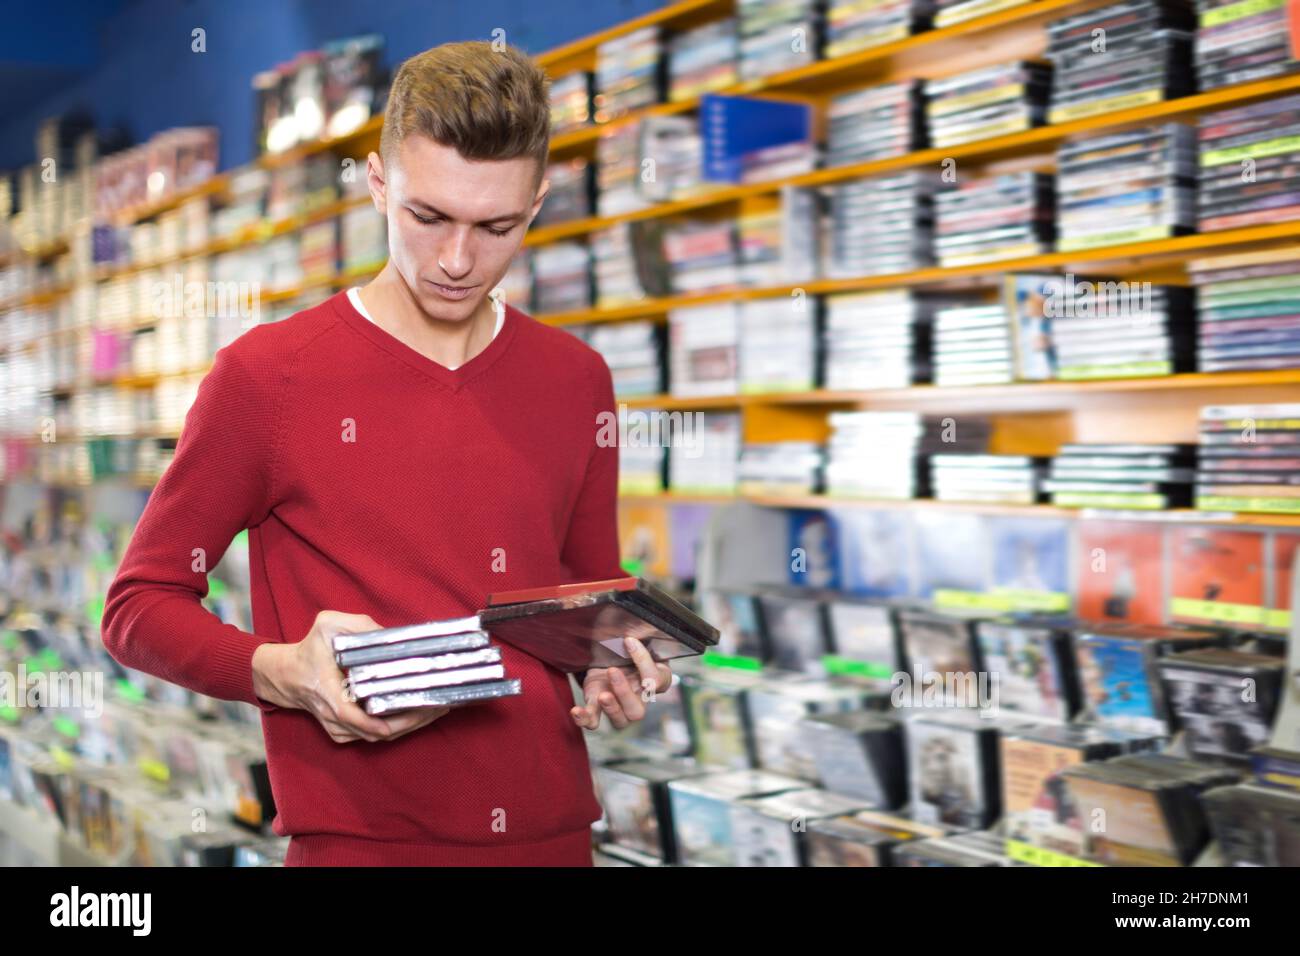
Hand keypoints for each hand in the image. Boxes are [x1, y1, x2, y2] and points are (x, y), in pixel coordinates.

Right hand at [252, 610, 450, 743]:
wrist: (285, 675)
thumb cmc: (309, 650)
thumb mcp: (328, 624)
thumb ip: (360, 626)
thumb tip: (391, 636)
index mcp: (329, 694)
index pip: (361, 720)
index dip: (396, 720)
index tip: (423, 706)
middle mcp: (335, 719)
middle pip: (382, 732)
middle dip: (415, 720)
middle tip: (443, 703)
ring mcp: (340, 730)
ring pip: (382, 736)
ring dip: (411, 724)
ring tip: (438, 706)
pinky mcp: (344, 732)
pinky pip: (376, 734)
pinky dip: (399, 725)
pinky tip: (419, 710)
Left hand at [570, 636, 671, 730]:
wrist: (609, 651)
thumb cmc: (627, 644)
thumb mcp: (637, 636)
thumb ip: (643, 632)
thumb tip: (640, 626)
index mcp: (656, 679)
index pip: (658, 680)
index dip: (644, 661)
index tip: (628, 640)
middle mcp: (639, 698)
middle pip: (638, 711)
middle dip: (625, 692)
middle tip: (613, 671)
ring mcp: (618, 706)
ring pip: (620, 720)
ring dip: (611, 708)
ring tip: (602, 695)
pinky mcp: (597, 705)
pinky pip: (593, 721)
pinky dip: (585, 719)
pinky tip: (576, 711)